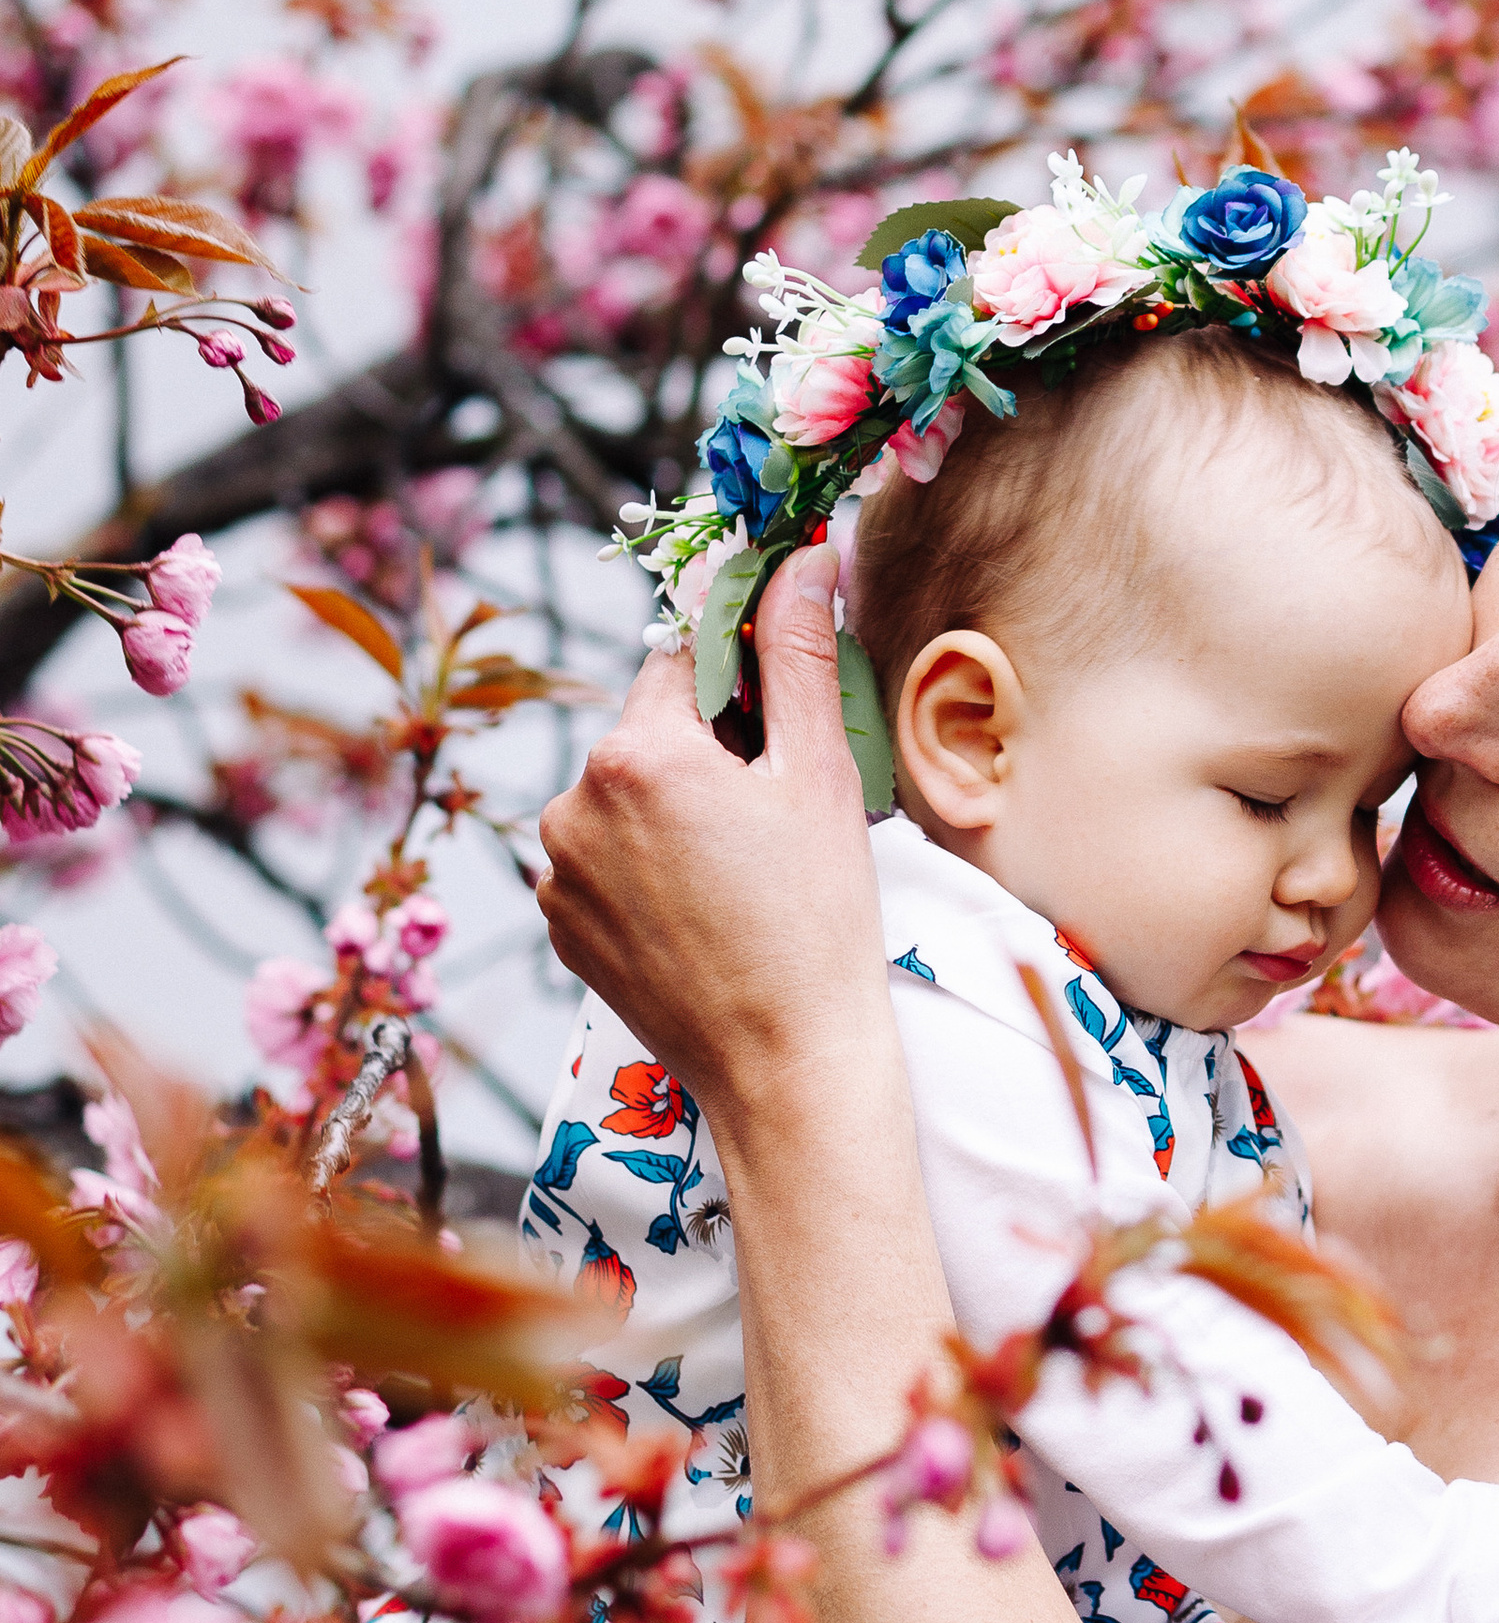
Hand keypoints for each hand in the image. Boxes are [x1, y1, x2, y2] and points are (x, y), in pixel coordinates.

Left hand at [536, 543, 884, 1132]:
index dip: (739, 681)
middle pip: (647, 734)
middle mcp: (572, 803)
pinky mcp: (560, 927)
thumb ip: (799, 654)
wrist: (786, 1066)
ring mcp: (556, 873)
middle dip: (706, 754)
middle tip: (775, 817)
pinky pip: (603, 865)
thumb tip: (804, 557)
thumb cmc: (817, 923)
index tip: (779, 719)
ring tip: (741, 876)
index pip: (681, 662)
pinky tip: (705, 912)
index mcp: (635, 752)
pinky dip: (647, 873)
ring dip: (673, 814)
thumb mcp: (818, 775)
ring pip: (623, 801)